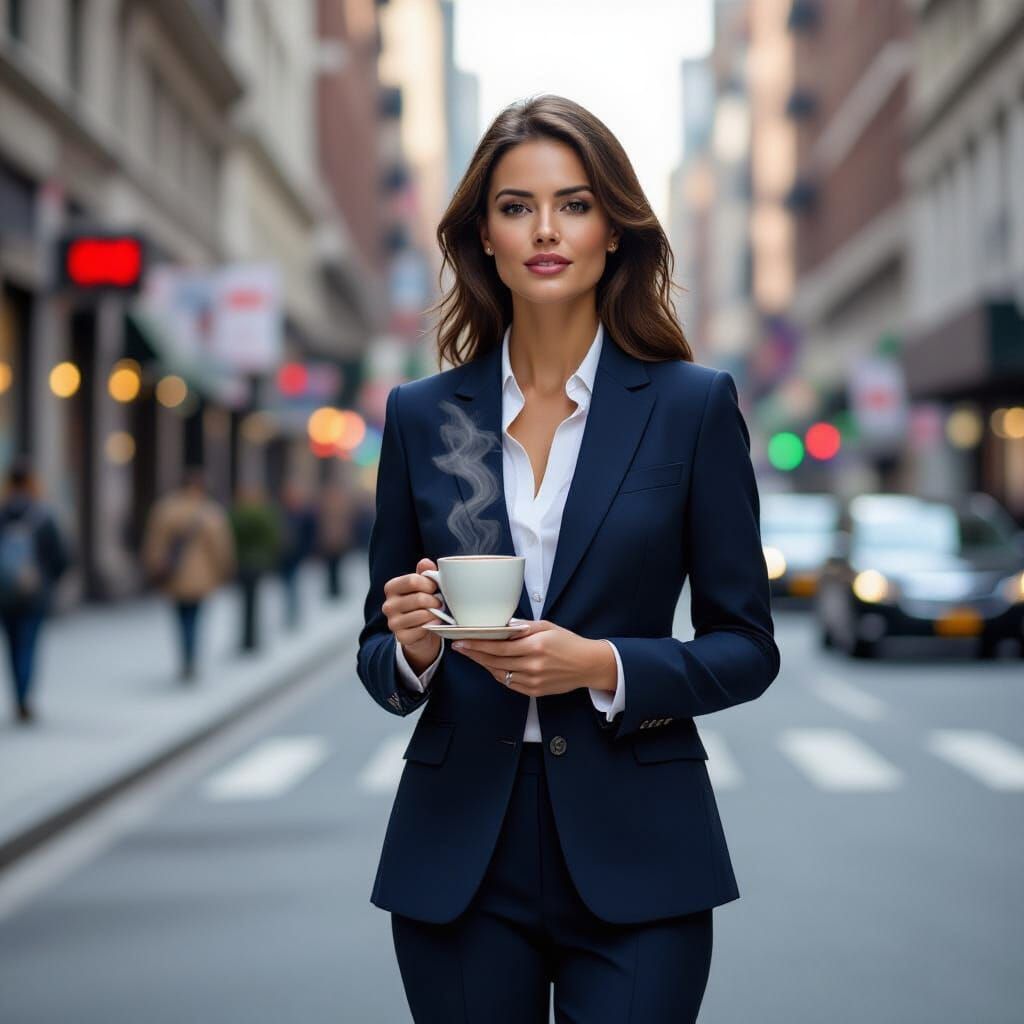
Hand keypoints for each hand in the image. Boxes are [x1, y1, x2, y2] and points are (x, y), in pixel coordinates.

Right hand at [382, 558, 442, 668]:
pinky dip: (432, 626)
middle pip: (419, 598)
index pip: (412, 580)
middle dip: (435, 600)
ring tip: (438, 612)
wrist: (421, 630)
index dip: (429, 584)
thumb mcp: (424, 585)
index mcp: (391, 587)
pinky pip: (422, 629)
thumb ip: (425, 573)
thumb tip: (425, 562)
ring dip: (435, 613)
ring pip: (421, 615)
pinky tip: (434, 624)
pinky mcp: (401, 637)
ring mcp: (393, 623)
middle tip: (440, 602)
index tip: (436, 588)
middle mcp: (388, 605)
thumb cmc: (423, 603)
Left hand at [451, 619, 613, 697]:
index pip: (497, 647)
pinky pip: (508, 683)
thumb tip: (501, 626)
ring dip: (484, 664)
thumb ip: (523, 627)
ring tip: (474, 654)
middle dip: (474, 653)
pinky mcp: (534, 691)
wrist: (588, 665)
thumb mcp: (547, 626)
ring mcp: (533, 680)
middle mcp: (533, 665)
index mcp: (535, 646)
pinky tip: (492, 665)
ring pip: (499, 673)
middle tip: (460, 647)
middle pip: (494, 661)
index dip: (476, 645)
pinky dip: (498, 673)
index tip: (462, 641)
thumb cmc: (568, 643)